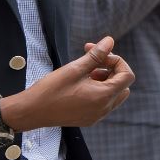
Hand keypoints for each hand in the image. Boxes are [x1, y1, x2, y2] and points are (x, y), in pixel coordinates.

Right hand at [0, 35, 134, 130]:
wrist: (31, 112)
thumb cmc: (51, 90)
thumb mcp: (75, 68)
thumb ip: (96, 55)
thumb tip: (110, 41)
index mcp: (103, 97)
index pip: (127, 76)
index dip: (118, 61)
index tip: (101, 54)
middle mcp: (104, 109)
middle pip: (123, 85)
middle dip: (112, 70)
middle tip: (93, 60)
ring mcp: (97, 116)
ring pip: (114, 94)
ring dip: (105, 79)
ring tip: (85, 70)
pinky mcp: (89, 118)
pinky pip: (103, 102)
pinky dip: (98, 90)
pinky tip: (81, 83)